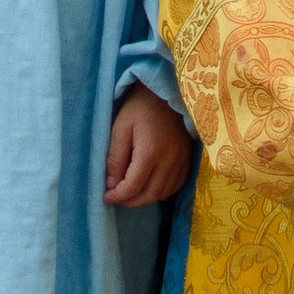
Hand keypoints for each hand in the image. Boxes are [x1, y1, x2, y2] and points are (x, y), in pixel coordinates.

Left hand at [104, 84, 192, 205]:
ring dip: (146, 198)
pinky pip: (176, 185)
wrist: (166, 92)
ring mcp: (181, 160)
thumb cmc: (140, 107)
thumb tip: (111, 185)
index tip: (106, 197)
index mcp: (150, 152)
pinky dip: (162, 191)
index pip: (133, 186)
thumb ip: (115, 158)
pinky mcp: (187, 158)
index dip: (118, 196)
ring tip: (132, 193)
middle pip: (150, 194)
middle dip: (131, 201)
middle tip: (118, 198)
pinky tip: (151, 186)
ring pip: (163, 192)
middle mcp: (169, 160)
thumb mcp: (120, 128)